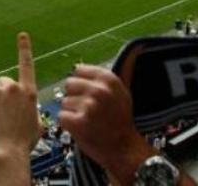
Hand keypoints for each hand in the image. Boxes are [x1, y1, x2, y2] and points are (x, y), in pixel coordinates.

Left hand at [0, 33, 38, 183]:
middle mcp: (13, 88)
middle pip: (2, 79)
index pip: (27, 64)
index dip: (24, 48)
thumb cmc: (23, 143)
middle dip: (0, 91)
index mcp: (29, 92)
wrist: (7, 152)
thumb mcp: (37, 124)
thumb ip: (32, 110)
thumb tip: (27, 109)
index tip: (22, 34)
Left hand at [58, 64, 156, 185]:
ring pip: (64, 102)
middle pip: (69, 85)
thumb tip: (135, 47)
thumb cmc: (121, 120)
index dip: (82, 84)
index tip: (91, 96)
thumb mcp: (124, 91)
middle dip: (75, 98)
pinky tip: (81, 128)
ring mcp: (88, 106)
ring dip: (72, 113)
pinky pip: (62, 117)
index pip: (78, 70)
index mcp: (108, 79)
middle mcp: (99, 89)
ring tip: (87, 121)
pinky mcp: (78, 122)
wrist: (123, 148)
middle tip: (89, 111)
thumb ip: (122, 70)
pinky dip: (68, 124)